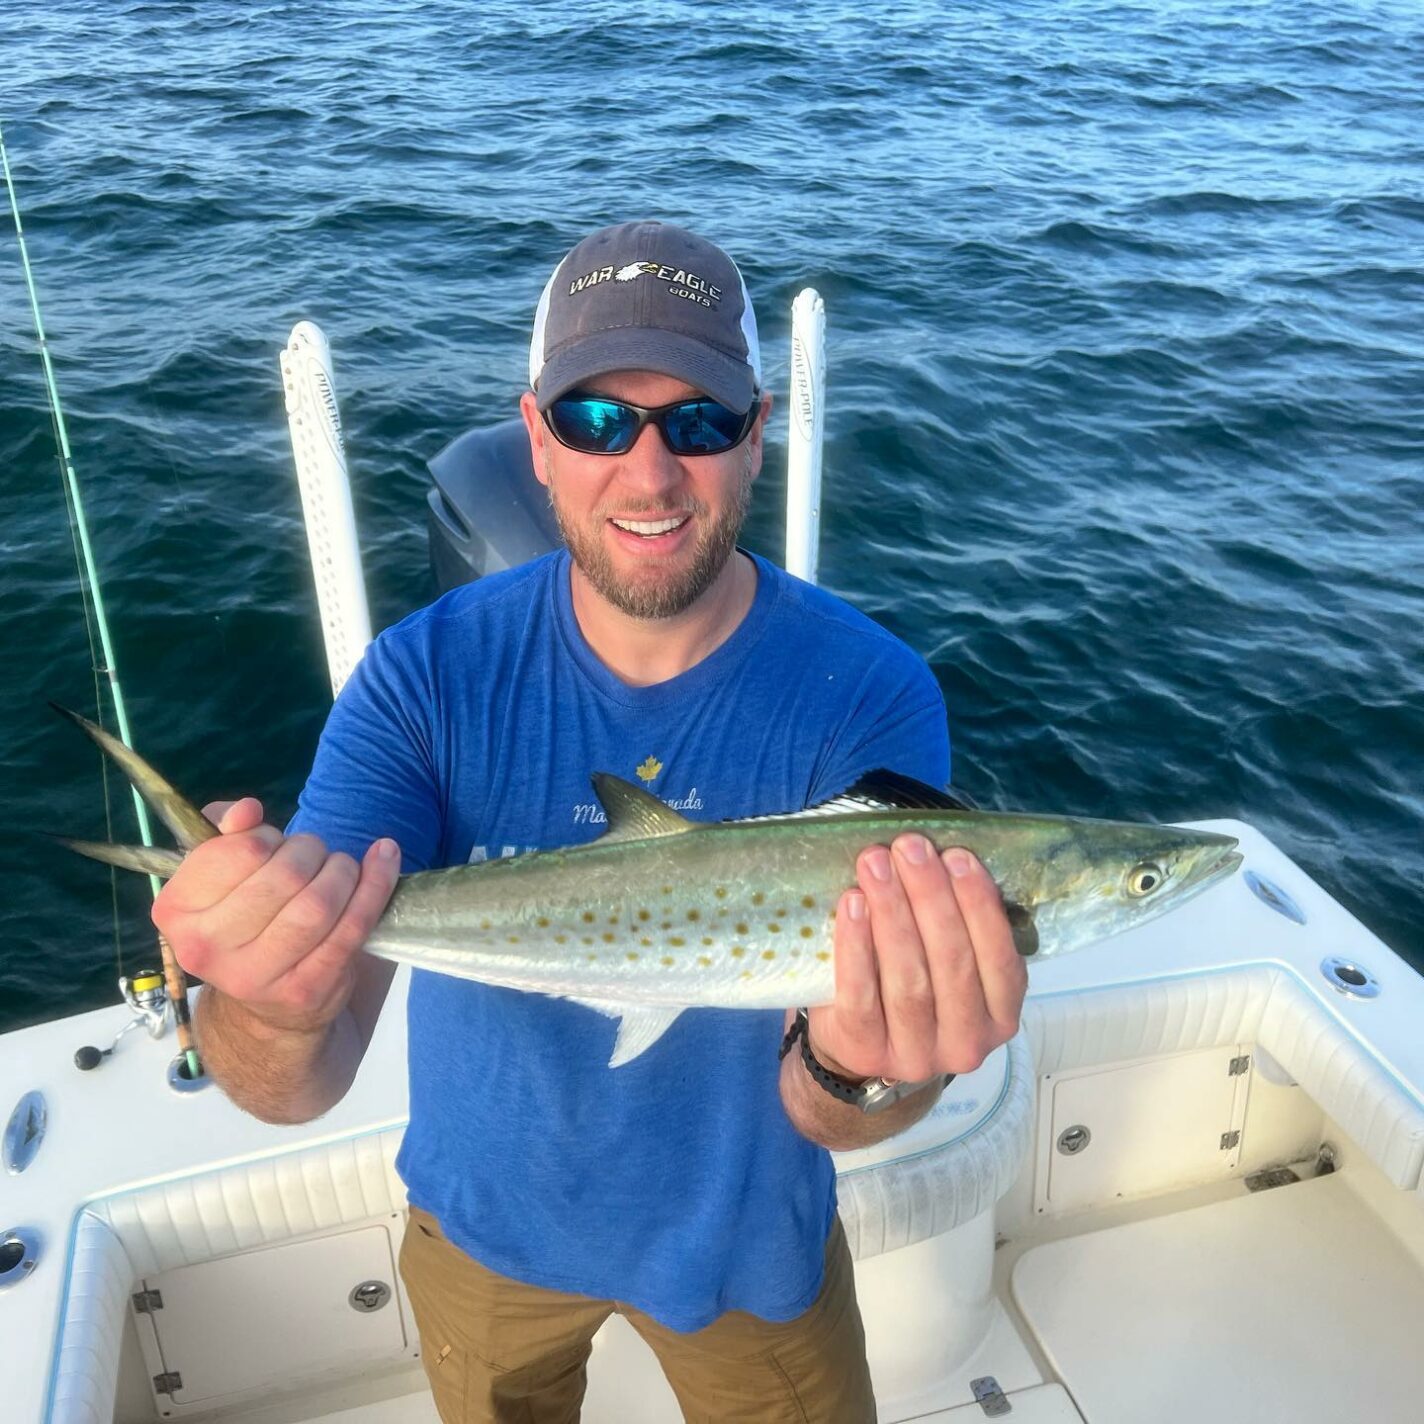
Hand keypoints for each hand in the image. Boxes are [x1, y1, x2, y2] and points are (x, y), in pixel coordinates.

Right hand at [152, 797, 401, 1034]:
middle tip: (316, 856)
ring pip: (318, 903)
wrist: (266, 1008)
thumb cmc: (246, 923)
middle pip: (284, 876)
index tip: (276, 844)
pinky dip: (376, 886)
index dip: (267, 836)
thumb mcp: (222, 876)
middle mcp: (206, 948)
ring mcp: (256, 975)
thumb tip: (246, 811)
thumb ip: (228, 833)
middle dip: (312, 852)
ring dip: (343, 871)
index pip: (237, 852)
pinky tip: (385, 860)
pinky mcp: (305, 989)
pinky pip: (352, 927)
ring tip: (343, 868)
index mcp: (177, 910)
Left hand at [808, 836, 1026, 1082]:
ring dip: (892, 913)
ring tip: (876, 865)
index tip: (957, 855)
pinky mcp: (866, 1051)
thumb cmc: (912, 980)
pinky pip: (861, 995)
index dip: (979, 904)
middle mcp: (967, 1042)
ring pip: (908, 980)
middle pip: (952, 962)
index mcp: (1000, 1015)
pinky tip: (852, 904)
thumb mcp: (948, 960)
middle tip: (909, 847)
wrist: (857, 1040)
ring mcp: (917, 1054)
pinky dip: (856, 945)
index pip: (999, 958)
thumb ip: (956, 922)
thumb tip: (940, 856)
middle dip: (930, 897)